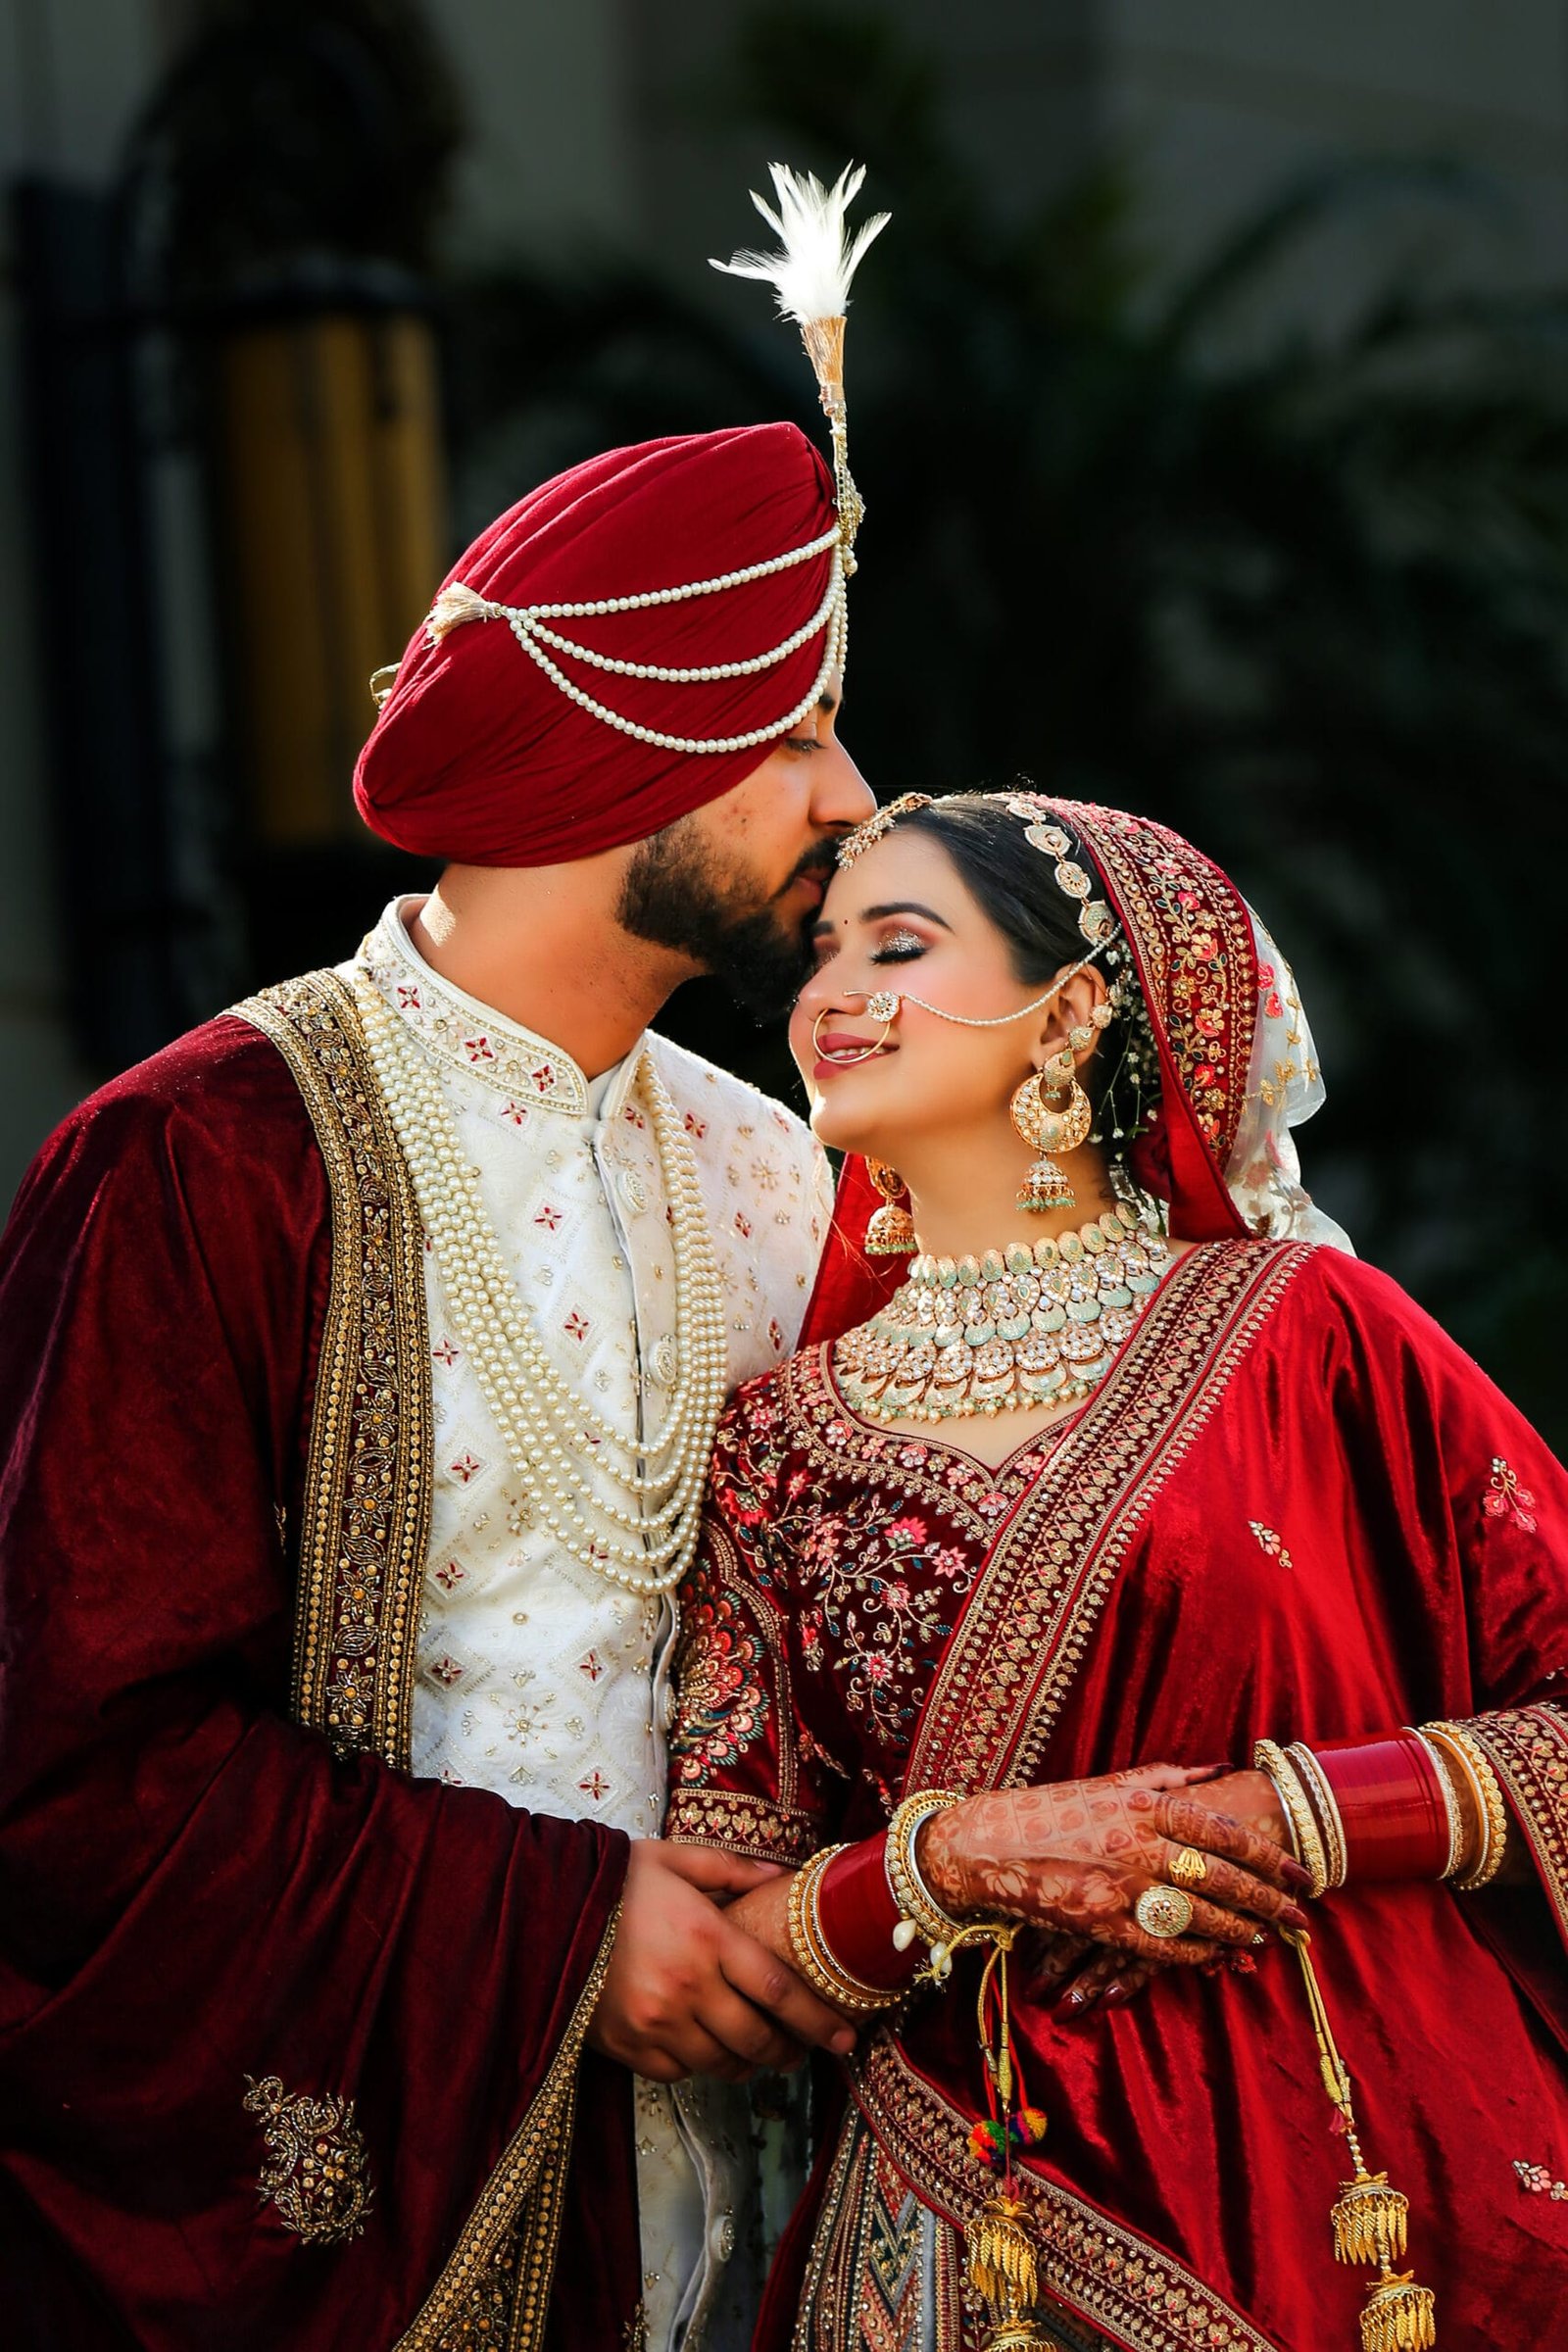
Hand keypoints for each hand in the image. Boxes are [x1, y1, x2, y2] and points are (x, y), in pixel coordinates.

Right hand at [587, 1842, 858, 2083]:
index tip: (845, 2039)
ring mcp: (656, 2024)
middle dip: (787, 2052)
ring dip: (746, 2064)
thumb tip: (783, 1877)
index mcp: (707, 1938)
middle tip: (800, 2052)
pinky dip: (697, 2065)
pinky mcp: (628, 2047)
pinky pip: (679, 2073)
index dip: (818, 2021)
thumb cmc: (614, 1881)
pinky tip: (701, 2047)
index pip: (779, 1991)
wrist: (540, 1911)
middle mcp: (687, 1988)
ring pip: (721, 2064)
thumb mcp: (674, 1859)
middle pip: (757, 2040)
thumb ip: (732, 1871)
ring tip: (754, 2052)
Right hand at [920, 1762, 1311, 1970]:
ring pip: (1199, 1915)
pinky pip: (1162, 1944)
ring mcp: (1121, 1886)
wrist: (991, 1844)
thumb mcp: (1111, 1783)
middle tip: (1298, 1915)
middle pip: (1221, 1877)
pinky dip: (1193, 1952)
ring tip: (1261, 1935)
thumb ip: (1167, 1777)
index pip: (1222, 1830)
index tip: (1298, 1871)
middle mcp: (1138, 1844)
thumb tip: (1219, 1769)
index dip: (1266, 1854)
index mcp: (1144, 1805)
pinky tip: (1214, 1955)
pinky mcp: (1102, 1923)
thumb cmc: (1054, 1809)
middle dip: (1267, 1900)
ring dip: (1237, 1929)